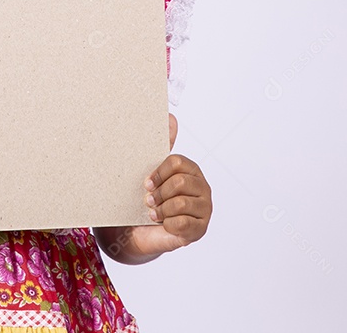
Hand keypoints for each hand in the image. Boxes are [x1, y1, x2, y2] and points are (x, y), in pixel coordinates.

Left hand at [130, 113, 212, 256]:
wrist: (143, 230)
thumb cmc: (151, 198)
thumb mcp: (155, 172)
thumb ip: (164, 145)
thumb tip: (171, 117)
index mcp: (192, 171)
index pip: (177, 162)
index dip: (158, 173)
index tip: (147, 182)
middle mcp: (203, 188)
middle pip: (178, 182)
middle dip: (159, 193)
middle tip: (150, 200)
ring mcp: (204, 209)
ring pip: (179, 203)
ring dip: (161, 209)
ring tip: (154, 213)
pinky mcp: (200, 229)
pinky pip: (181, 224)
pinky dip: (166, 224)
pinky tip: (164, 224)